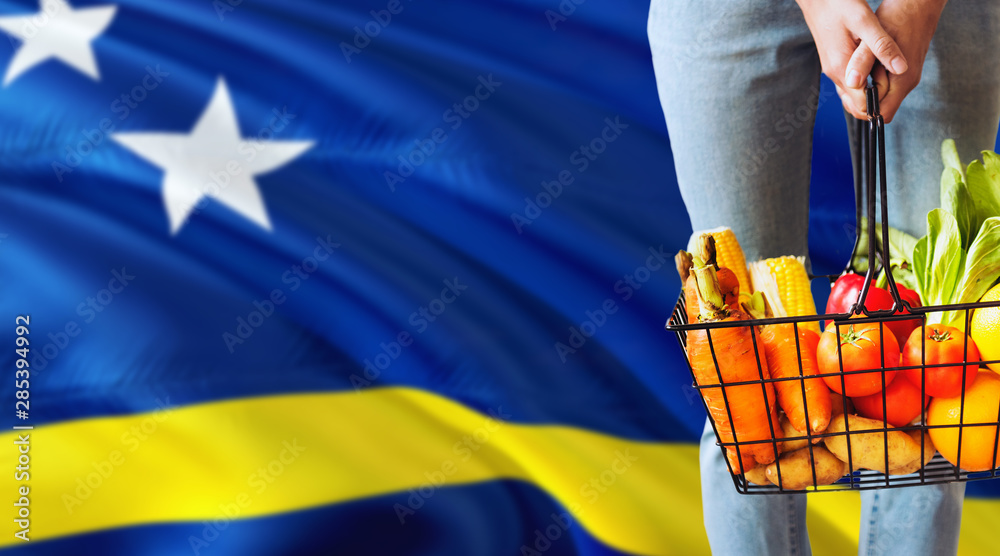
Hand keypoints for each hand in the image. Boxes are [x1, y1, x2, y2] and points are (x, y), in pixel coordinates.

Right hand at [795, 0, 907, 119]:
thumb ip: (882, 46)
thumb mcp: (865, 21)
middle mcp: (834, 73)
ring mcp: (832, 69)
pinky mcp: (834, 62)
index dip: (880, 103)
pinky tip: (875, 70)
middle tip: (894, 86)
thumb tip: (901, 68)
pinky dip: (863, 83)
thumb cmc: (838, 4)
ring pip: (852, 94)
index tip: (896, 91)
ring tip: (887, 78)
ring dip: (870, 93)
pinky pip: (849, 82)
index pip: (861, 104)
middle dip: (875, 102)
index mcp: (842, 68)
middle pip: (855, 104)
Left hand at [843, 0, 946, 122]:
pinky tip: (862, 66)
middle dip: (861, 101)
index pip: (881, 114)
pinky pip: (883, 86)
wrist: (919, 4)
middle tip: (849, 81)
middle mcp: (906, 83)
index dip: (862, 109)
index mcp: (902, 81)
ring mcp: (905, 78)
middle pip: (880, 110)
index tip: (849, 92)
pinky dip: (870, 81)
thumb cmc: (899, 17)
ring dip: (865, 90)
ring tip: (855, 71)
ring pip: (880, 98)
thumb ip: (863, 62)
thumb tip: (852, 83)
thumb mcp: (874, 38)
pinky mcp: (901, 71)